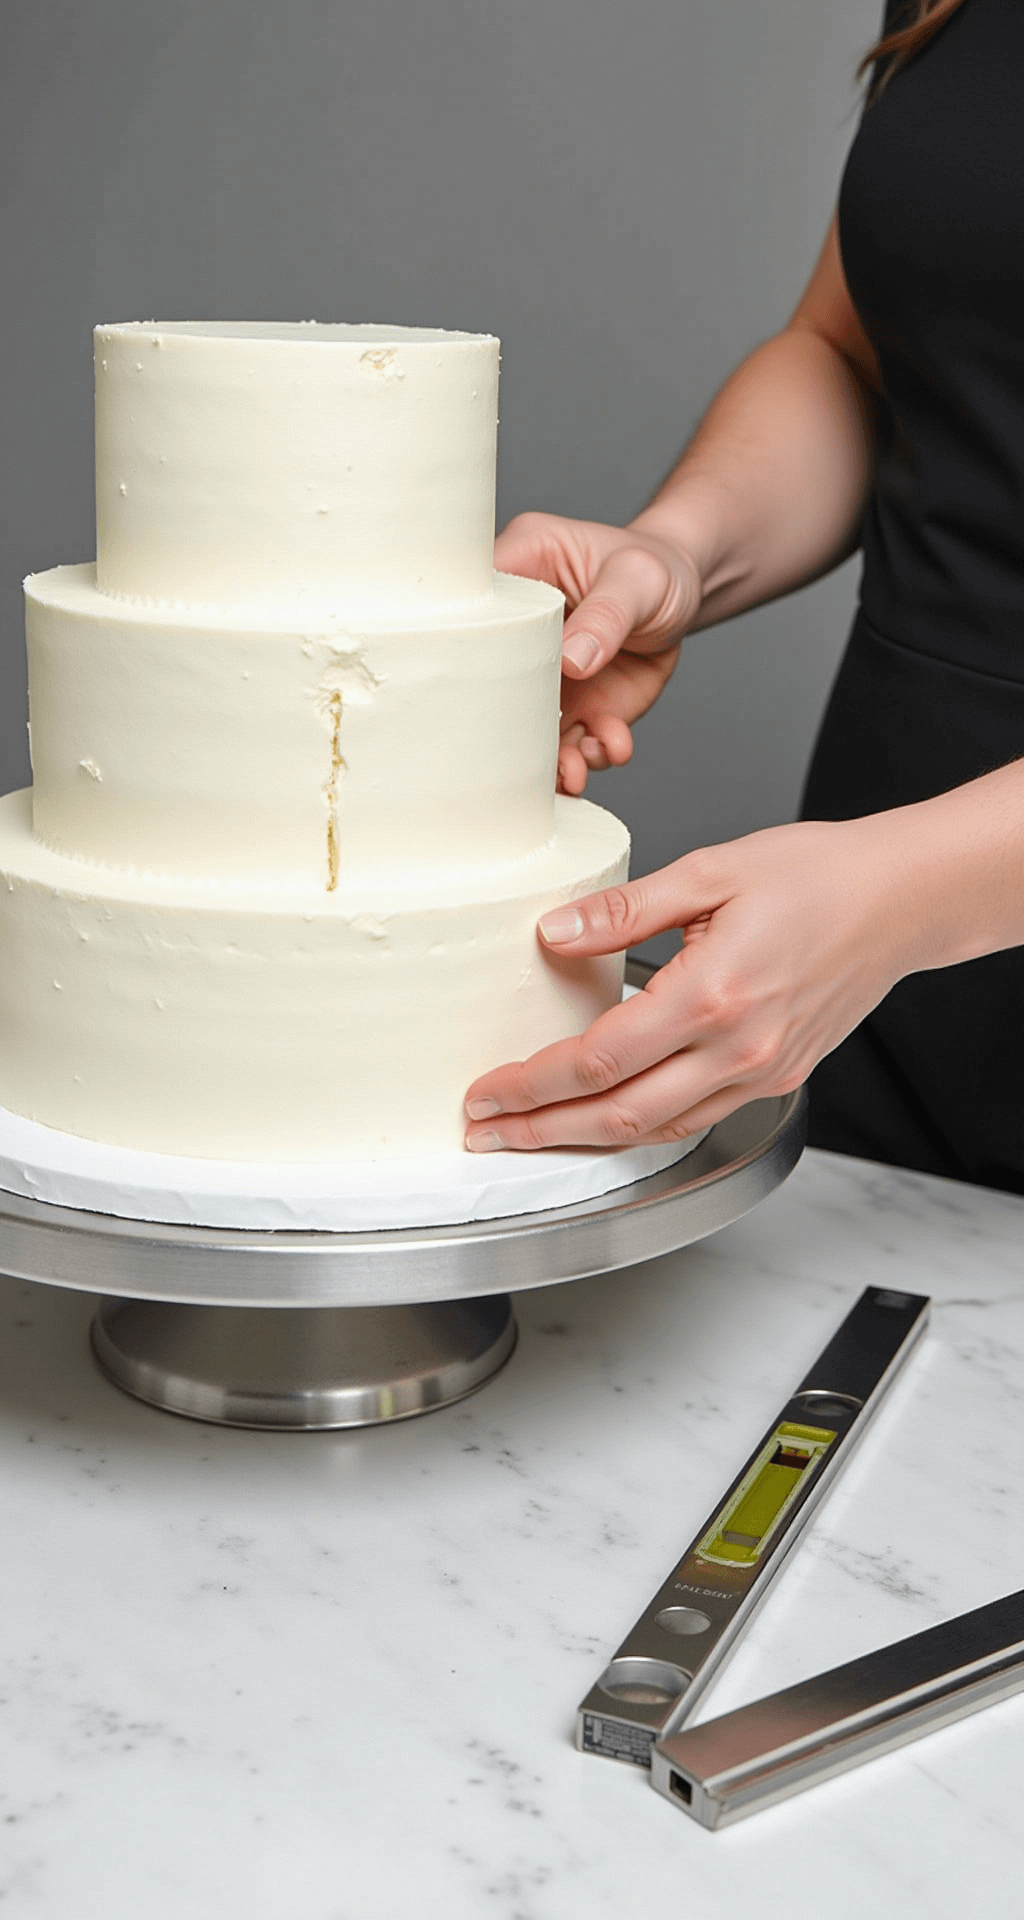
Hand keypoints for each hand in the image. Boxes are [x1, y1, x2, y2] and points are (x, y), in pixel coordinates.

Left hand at [465, 817, 911, 1148]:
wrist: (900, 900)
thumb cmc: (818, 876)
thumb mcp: (712, 870)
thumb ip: (626, 909)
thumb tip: (554, 934)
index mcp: (714, 995)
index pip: (599, 1059)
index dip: (532, 1083)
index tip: (486, 1089)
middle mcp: (739, 1049)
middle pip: (618, 1116)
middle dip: (540, 1130)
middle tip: (483, 1131)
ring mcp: (761, 1072)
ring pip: (656, 1132)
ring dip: (583, 1139)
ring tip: (528, 1133)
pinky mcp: (776, 1077)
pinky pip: (694, 1120)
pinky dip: (639, 1127)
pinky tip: (603, 1116)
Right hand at [495, 512, 702, 793]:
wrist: (684, 598)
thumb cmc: (654, 568)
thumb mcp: (638, 578)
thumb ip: (607, 615)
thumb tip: (572, 660)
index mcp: (520, 574)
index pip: (472, 605)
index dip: (459, 639)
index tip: (467, 678)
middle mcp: (522, 632)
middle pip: (489, 681)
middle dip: (505, 725)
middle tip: (528, 749)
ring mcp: (546, 677)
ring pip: (529, 728)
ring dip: (550, 758)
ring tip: (574, 770)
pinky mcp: (576, 708)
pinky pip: (574, 743)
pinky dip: (592, 756)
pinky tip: (612, 745)